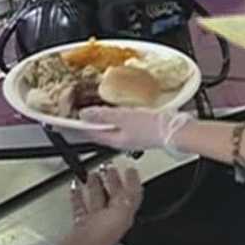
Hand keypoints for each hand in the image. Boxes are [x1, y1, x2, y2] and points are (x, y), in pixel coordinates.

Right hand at [59, 163, 142, 244]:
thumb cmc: (98, 240)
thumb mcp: (118, 214)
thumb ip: (125, 198)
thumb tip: (130, 185)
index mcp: (123, 215)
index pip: (132, 194)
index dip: (133, 180)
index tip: (130, 169)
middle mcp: (111, 218)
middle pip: (114, 194)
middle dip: (112, 179)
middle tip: (108, 167)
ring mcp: (96, 221)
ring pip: (97, 197)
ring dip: (95, 185)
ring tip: (92, 173)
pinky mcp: (82, 224)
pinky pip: (81, 205)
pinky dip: (78, 195)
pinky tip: (75, 187)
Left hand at [78, 107, 193, 152]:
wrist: (177, 130)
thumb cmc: (153, 128)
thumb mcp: (123, 118)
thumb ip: (103, 115)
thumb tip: (84, 115)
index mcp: (114, 139)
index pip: (90, 133)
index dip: (78, 126)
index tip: (68, 118)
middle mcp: (122, 139)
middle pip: (100, 130)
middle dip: (90, 121)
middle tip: (79, 109)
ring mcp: (132, 135)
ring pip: (112, 126)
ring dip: (103, 117)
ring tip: (95, 105)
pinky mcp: (141, 128)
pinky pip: (123, 121)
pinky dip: (117, 114)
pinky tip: (120, 107)